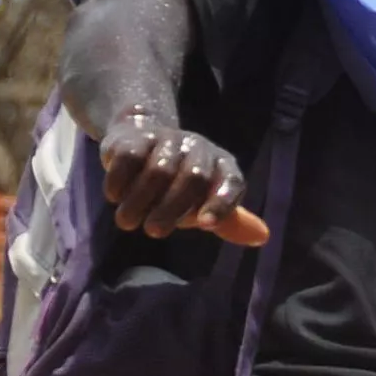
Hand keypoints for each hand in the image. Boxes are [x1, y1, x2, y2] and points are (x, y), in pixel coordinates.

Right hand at [98, 113, 265, 244]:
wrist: (143, 136)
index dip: (221, 203)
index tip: (206, 225)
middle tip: (154, 232)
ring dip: (140, 200)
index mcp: (223, 165)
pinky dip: (120, 180)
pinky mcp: (137, 136)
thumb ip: (228, 220)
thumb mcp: (206, 198)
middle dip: (172, 209)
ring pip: (158, 171)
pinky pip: (129, 159)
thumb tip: (261, 238)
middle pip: (193, 178)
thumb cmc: (179, 180)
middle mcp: (200, 148)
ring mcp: (169, 139)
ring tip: (128, 222)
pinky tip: (115, 197)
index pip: (232, 183)